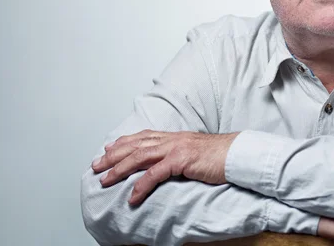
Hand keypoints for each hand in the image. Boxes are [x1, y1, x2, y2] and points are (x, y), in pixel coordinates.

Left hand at [91, 129, 238, 204]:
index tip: (108, 149)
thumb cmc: (219, 156)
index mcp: (174, 137)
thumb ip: (180, 153)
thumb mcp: (195, 151)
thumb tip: (169, 163)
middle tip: (96, 166)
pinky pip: (156, 174)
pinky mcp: (182, 160)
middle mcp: (171, 139)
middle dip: (113, 156)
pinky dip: (141, 185)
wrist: (237, 154)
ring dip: (119, 169)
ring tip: (105, 180)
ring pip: (140, 157)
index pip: (142, 137)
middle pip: (135, 146)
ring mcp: (176, 148)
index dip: (123, 142)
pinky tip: (132, 196)